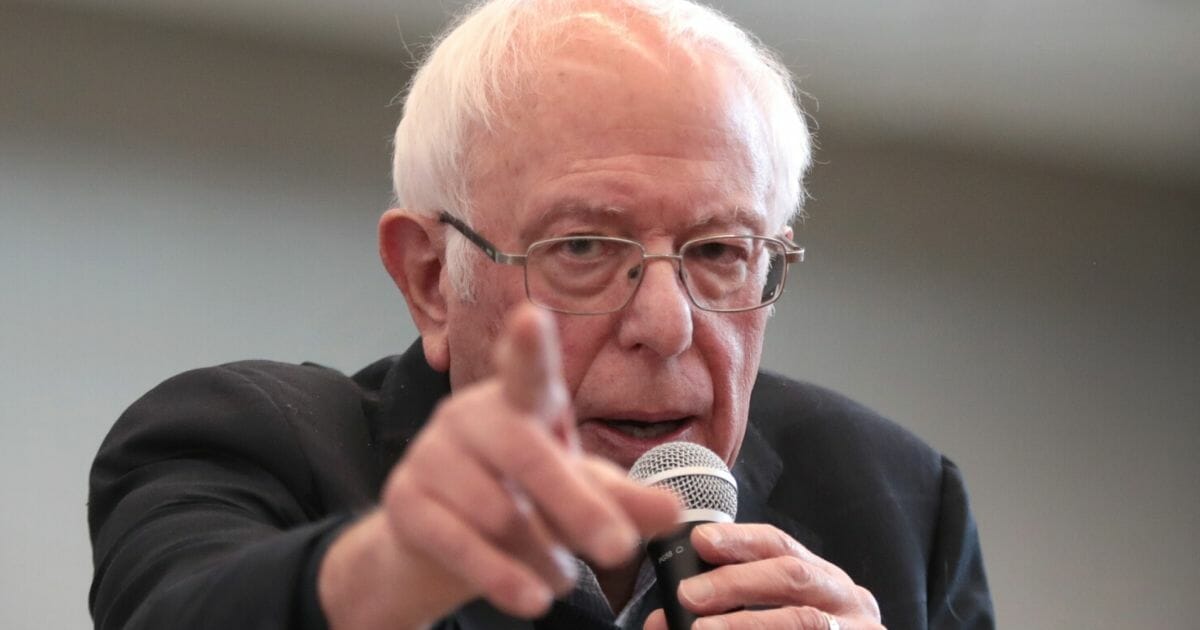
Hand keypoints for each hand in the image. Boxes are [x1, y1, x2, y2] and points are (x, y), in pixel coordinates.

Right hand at [319, 304, 680, 628]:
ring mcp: (431, 455)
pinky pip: (458, 543)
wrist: (434, 544)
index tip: (531, 317)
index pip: (526, 370)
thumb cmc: (519, 500)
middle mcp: (470, 417)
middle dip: (579, 507)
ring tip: (562, 578)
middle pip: (528, 455)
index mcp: (517, 403)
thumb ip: (623, 501)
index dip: (528, 345)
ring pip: (498, 511)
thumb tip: (675, 510)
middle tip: (619, 549)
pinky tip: (531, 599)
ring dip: (543, 556)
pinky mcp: (404, 501)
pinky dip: (502, 579)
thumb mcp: (576, 496)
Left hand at [644, 523, 882, 629]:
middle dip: (736, 582)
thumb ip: (721, 615)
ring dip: (747, 623)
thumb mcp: (767, 620)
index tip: (700, 541)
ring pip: (802, 618)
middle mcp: (847, 599)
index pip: (779, 544)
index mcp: (821, 578)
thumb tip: (661, 620)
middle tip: (690, 594)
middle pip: (791, 575)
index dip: (739, 539)